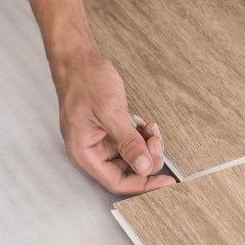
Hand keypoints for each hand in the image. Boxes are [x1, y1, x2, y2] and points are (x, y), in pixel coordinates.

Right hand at [52, 50, 174, 194]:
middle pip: (127, 172)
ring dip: (147, 146)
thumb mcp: (110, 111)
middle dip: (147, 159)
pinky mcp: (109, 131)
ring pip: (131, 157)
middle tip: (157, 142)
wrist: (79, 59)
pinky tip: (147, 126)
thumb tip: (143, 167)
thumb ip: (128, 142)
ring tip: (152, 131)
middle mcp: (91, 151)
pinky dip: (142, 137)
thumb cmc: (85, 80)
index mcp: (84, 152)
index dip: (144, 185)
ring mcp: (100, 141)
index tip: (166, 181)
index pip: (117, 182)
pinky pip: (130, 143)